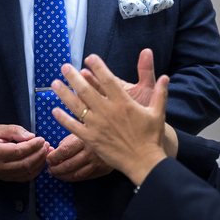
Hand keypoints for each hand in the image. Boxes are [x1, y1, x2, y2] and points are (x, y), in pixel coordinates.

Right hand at [0, 124, 48, 181]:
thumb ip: (15, 131)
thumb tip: (31, 137)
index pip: (18, 151)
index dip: (33, 146)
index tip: (41, 139)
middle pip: (25, 163)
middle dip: (39, 154)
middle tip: (46, 144)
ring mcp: (2, 175)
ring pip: (27, 172)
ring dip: (40, 162)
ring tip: (46, 151)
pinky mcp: (7, 178)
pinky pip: (25, 177)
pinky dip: (36, 170)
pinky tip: (41, 160)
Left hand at [46, 133, 113, 181]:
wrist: (117, 137)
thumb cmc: (94, 132)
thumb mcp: (80, 131)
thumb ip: (67, 143)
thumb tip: (53, 153)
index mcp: (84, 139)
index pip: (65, 151)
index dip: (54, 157)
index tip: (48, 158)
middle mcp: (91, 152)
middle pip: (69, 165)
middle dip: (56, 169)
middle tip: (50, 169)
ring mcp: (97, 163)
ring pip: (76, 175)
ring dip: (63, 176)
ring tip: (56, 174)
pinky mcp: (102, 170)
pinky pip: (85, 177)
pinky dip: (74, 178)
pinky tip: (68, 176)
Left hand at [52, 54, 168, 186]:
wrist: (144, 162)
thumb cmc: (151, 138)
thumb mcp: (158, 112)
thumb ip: (160, 93)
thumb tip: (165, 77)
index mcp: (123, 103)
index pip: (107, 80)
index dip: (97, 67)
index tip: (89, 57)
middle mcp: (108, 111)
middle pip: (86, 90)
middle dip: (73, 76)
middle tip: (64, 66)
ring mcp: (98, 125)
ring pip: (76, 106)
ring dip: (64, 94)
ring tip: (55, 83)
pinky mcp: (91, 139)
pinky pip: (73, 127)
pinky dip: (63, 118)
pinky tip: (54, 110)